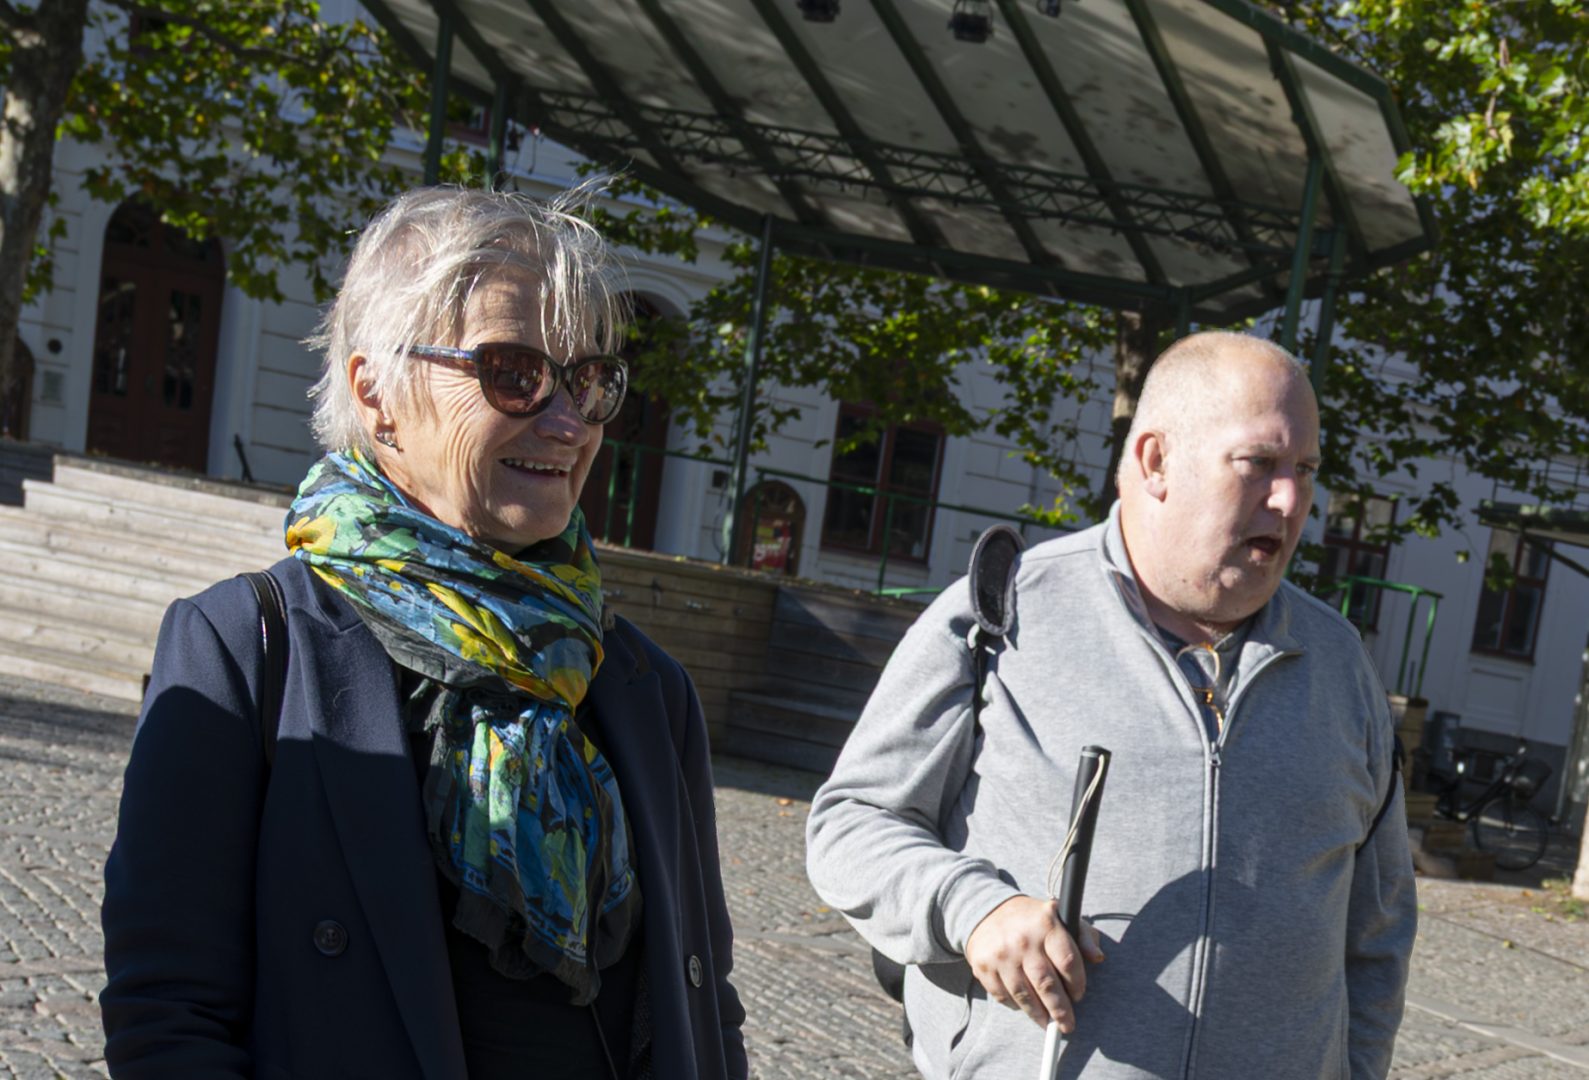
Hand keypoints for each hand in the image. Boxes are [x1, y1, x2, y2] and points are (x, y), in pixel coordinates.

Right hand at [964, 895, 1103, 1031]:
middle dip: (1060, 1010)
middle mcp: (1023, 939)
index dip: (1077, 984)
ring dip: (1038, 1014)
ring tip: (1047, 1022)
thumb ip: (1084, 936)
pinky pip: (1003, 996)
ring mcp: (1001, 954)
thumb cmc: (1033, 921)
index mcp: (1046, 924)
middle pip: (1046, 984)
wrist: (987, 911)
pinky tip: (1024, 1005)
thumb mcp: (1062, 918)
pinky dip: (1016, 1006)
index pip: (1068, 962)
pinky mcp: (983, 966)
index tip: (1078, 995)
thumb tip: (1097, 957)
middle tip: (1067, 1025)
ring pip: (1024, 995)